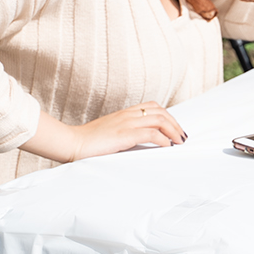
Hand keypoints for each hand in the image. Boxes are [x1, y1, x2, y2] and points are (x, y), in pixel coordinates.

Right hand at [51, 101, 186, 162]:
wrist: (72, 143)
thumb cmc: (88, 142)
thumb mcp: (110, 132)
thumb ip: (124, 132)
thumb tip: (139, 142)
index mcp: (124, 113)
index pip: (153, 106)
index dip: (168, 116)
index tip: (174, 128)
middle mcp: (128, 115)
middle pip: (161, 112)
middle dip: (175, 124)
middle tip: (182, 137)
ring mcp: (127, 123)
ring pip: (160, 120)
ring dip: (173, 131)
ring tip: (179, 142)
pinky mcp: (125, 134)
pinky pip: (151, 133)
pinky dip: (163, 140)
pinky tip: (167, 147)